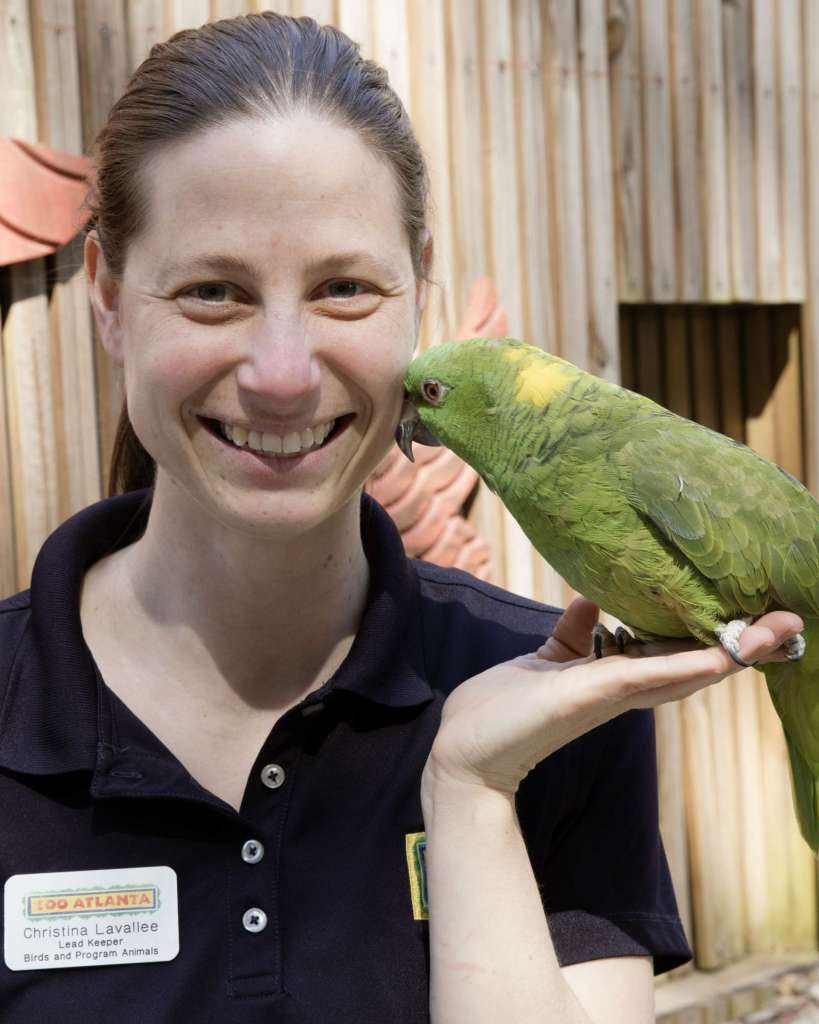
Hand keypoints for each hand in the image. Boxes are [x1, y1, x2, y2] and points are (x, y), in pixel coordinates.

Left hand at [423, 598, 802, 796]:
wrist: (464, 749)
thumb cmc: (504, 707)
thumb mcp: (548, 659)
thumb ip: (576, 633)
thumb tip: (594, 598)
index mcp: (615, 680)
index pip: (678, 655)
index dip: (720, 637)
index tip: (763, 616)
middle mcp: (622, 691)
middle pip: (694, 665)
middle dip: (743, 645)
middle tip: (793, 621)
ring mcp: (608, 695)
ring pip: (681, 671)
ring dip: (730, 651)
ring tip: (777, 631)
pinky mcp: (585, 694)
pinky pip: (642, 676)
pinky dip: (682, 667)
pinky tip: (719, 656)